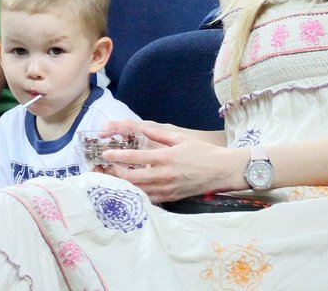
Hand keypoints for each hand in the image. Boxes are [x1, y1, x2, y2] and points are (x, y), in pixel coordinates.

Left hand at [98, 122, 244, 202]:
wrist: (222, 171)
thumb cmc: (202, 152)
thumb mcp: (180, 138)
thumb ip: (159, 135)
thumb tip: (142, 128)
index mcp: (164, 157)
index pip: (133, 158)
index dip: (116, 156)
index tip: (106, 154)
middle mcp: (163, 175)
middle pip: (131, 178)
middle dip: (115, 172)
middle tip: (108, 166)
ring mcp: (167, 188)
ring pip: (138, 190)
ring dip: (124, 185)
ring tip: (114, 178)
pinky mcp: (171, 197)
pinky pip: (150, 199)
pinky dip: (138, 194)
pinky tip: (131, 189)